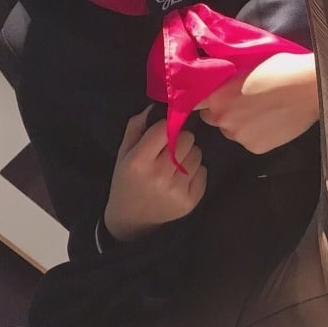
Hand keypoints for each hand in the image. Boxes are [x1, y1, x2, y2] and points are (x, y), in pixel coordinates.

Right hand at [104, 105, 207, 242]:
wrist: (132, 219)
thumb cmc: (127, 181)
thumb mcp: (123, 153)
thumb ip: (136, 127)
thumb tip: (156, 107)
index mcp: (139, 161)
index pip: (166, 129)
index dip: (168, 126)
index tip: (165, 132)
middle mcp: (159, 175)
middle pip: (187, 139)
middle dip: (181, 140)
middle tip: (171, 150)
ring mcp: (177, 190)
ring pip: (198, 154)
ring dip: (189, 155)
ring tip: (175, 165)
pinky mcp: (191, 201)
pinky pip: (204, 171)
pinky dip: (196, 172)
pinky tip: (182, 178)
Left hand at [197, 52, 319, 153]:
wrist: (309, 87)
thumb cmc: (281, 69)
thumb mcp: (244, 67)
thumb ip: (227, 81)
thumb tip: (219, 85)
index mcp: (216, 95)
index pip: (194, 103)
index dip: (204, 100)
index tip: (213, 98)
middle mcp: (222, 118)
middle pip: (214, 119)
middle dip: (226, 112)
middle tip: (246, 102)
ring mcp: (239, 135)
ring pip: (233, 131)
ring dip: (242, 124)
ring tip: (265, 112)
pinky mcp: (255, 148)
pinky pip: (250, 141)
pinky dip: (259, 134)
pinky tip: (273, 122)